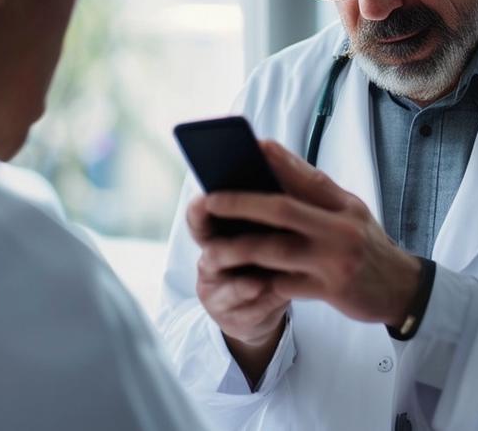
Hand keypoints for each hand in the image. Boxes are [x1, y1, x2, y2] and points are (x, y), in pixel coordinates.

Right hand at [186, 195, 288, 384]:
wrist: (266, 304)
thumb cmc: (266, 255)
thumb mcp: (264, 229)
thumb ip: (263, 202)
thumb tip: (270, 159)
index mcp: (217, 234)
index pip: (200, 218)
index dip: (200, 210)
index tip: (205, 199)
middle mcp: (211, 262)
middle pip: (210, 254)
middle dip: (221, 250)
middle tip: (231, 245)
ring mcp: (218, 293)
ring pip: (226, 287)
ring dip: (244, 284)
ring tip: (258, 281)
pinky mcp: (233, 318)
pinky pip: (248, 311)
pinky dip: (264, 304)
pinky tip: (278, 298)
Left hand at [199, 140, 421, 328]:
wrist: (402, 289)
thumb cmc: (365, 244)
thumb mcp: (350, 212)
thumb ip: (317, 192)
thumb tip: (275, 162)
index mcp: (345, 205)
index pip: (308, 177)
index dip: (280, 161)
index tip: (253, 146)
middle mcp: (341, 228)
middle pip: (283, 209)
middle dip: (242, 203)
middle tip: (210, 200)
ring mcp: (335, 261)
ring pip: (275, 250)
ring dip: (240, 247)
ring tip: (212, 247)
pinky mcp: (329, 291)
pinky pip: (283, 284)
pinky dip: (258, 279)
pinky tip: (237, 275)